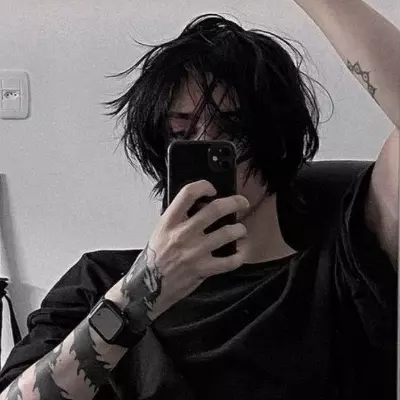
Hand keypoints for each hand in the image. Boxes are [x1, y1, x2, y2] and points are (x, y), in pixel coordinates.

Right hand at [145, 180, 249, 317]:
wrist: (148, 286)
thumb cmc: (155, 257)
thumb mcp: (161, 231)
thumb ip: (179, 218)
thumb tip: (202, 206)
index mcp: (170, 221)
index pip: (188, 194)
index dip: (204, 186)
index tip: (212, 189)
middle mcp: (183, 233)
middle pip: (215, 209)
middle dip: (235, 202)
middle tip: (242, 203)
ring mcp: (194, 252)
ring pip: (228, 232)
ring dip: (240, 229)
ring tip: (241, 230)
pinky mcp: (203, 269)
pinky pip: (229, 261)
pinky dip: (239, 256)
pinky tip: (239, 253)